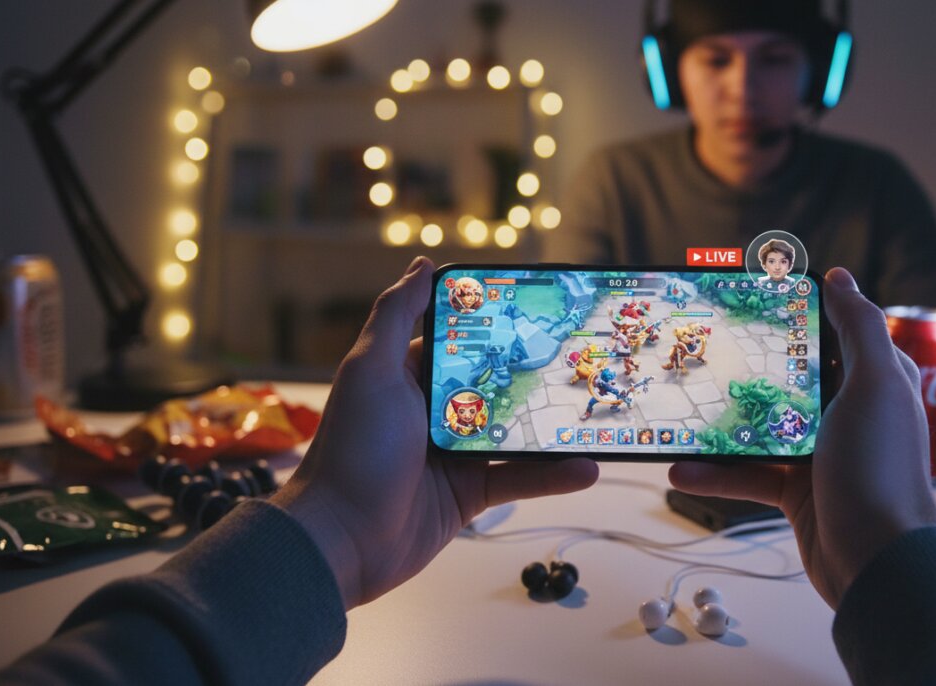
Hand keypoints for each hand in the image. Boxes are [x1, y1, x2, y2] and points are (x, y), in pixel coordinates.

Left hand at [272, 257, 598, 609]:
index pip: (460, 341)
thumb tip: (423, 264)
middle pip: (495, 384)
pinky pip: (517, 478)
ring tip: (595, 411)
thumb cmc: (352, 450)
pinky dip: (552, 474)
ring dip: (553, 426)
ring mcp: (453, 454)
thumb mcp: (371, 372)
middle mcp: (433, 412)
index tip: (541, 308)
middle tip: (584, 357)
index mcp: (408, 376)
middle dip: (536, 373)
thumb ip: (396, 316)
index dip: (497, 325)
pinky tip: (586, 467)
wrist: (340, 541)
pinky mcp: (468, 495)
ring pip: (514, 432)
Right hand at [668, 268, 935, 607]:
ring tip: (680, 413)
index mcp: (873, 379)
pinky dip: (716, 473)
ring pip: (760, 427)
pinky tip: (681, 471)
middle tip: (699, 348)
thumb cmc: (881, 468)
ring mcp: (820, 453)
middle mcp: (847, 411)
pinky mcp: (797, 491)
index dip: (794, 312)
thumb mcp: (875, 385)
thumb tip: (840, 278)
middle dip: (744, 365)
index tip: (749, 297)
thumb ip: (859, 329)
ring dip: (719, 425)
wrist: (877, 562)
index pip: (833, 332)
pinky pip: (749, 473)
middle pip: (788, 377)